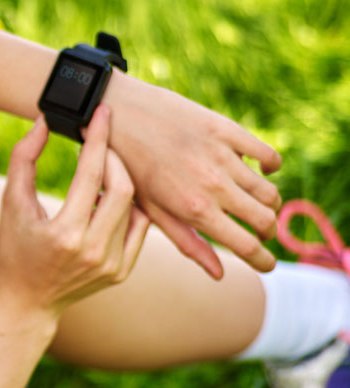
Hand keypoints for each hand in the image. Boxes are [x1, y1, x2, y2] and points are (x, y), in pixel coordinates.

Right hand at [0, 107, 151, 316]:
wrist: (26, 300)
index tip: (103, 113)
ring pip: (135, 207)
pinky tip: (108, 200)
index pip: (91, 174)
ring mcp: (112, 264)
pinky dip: (129, 207)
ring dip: (121, 182)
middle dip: (115, 158)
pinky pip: (139, 227)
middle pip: (123, 188)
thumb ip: (23, 158)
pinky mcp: (122, 270)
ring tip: (101, 172)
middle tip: (101, 144)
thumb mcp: (10, 202)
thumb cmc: (13, 247)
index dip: (98, 138)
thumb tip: (43, 122)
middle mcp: (93, 251)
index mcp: (64, 233)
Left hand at [105, 74, 281, 278]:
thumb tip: (219, 274)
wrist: (116, 114)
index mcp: (193, 209)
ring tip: (256, 205)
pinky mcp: (226, 130)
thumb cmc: (127, 168)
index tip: (267, 265)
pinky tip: (261, 172)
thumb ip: (187, 242)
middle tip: (260, 233)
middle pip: (266, 220)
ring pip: (268, 191)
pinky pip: (268, 155)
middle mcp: (213, 184)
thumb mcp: (150, 210)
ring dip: (269, 204)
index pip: (247, 246)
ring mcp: (222, 156)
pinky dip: (271, 168)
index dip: (264, 262)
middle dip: (268, 233)